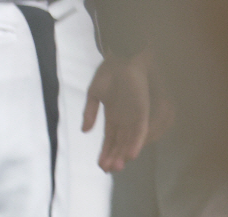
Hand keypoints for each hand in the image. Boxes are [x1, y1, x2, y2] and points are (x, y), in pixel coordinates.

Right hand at [83, 50, 172, 171]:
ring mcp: (134, 116)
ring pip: (130, 141)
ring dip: (123, 154)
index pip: (109, 139)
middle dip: (113, 157)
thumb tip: (84, 131)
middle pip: (119, 144)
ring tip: (116, 166)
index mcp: (113, 116)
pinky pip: (140, 130)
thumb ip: (89, 112)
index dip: (105, 152)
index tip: (100, 165)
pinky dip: (135, 142)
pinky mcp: (142, 110)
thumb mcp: (94, 93)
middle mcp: (125, 120)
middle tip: (107, 171)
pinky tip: (130, 154)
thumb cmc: (109, 72)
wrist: (121, 56)